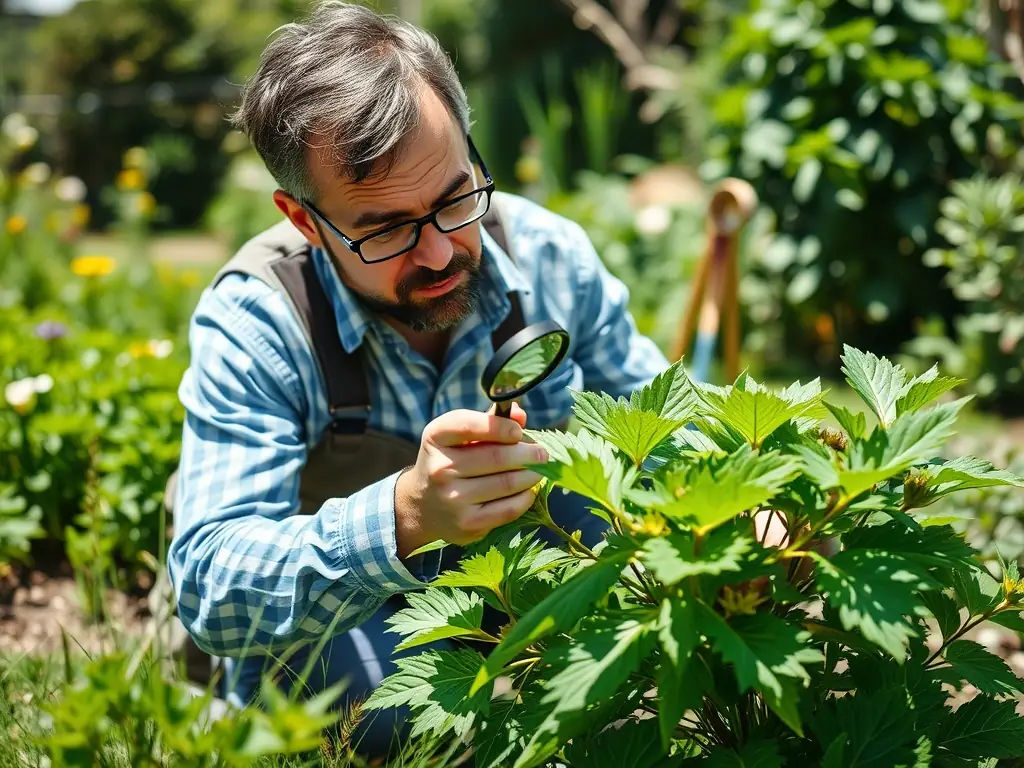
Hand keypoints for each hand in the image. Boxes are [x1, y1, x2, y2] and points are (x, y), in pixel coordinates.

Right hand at [394, 403, 548, 557]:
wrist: (423, 506)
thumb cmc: (449, 460)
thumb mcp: (458, 436)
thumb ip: (488, 421)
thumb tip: (519, 414)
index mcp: (436, 438)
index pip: (469, 426)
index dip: (501, 426)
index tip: (518, 432)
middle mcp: (440, 468)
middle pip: (497, 457)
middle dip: (529, 453)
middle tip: (542, 453)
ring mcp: (453, 499)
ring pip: (508, 483)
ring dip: (532, 475)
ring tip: (539, 470)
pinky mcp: (468, 524)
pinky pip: (509, 508)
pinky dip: (526, 497)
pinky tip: (528, 490)